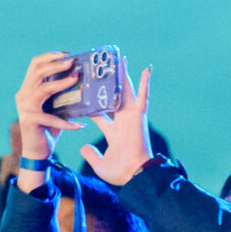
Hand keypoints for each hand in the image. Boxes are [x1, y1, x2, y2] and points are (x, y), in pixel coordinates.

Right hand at [13, 52, 80, 179]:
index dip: (49, 56)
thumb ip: (61, 93)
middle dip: (56, 65)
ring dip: (61, 83)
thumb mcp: (54, 106)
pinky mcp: (30, 121)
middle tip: (72, 62)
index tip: (67, 54)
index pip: (34, 65)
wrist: (37, 152)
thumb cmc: (48, 128)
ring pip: (43, 89)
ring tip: (75, 79)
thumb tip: (81, 79)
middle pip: (37, 72)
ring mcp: (25, 108)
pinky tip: (80, 126)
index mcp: (27, 89)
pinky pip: (52, 118)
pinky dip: (67, 123)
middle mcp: (22, 95)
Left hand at [79, 65, 155, 186]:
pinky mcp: (139, 116)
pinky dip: (145, 83)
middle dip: (108, 83)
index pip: (99, 112)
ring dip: (124, 75)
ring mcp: (131, 117)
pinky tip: (147, 68)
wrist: (133, 174)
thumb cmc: (120, 172)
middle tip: (103, 67)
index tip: (83, 92)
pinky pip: (143, 96)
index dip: (91, 103)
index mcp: (114, 130)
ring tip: (120, 58)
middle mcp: (122, 120)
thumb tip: (83, 148)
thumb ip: (91, 155)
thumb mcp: (100, 164)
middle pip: (113, 97)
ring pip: (126, 91)